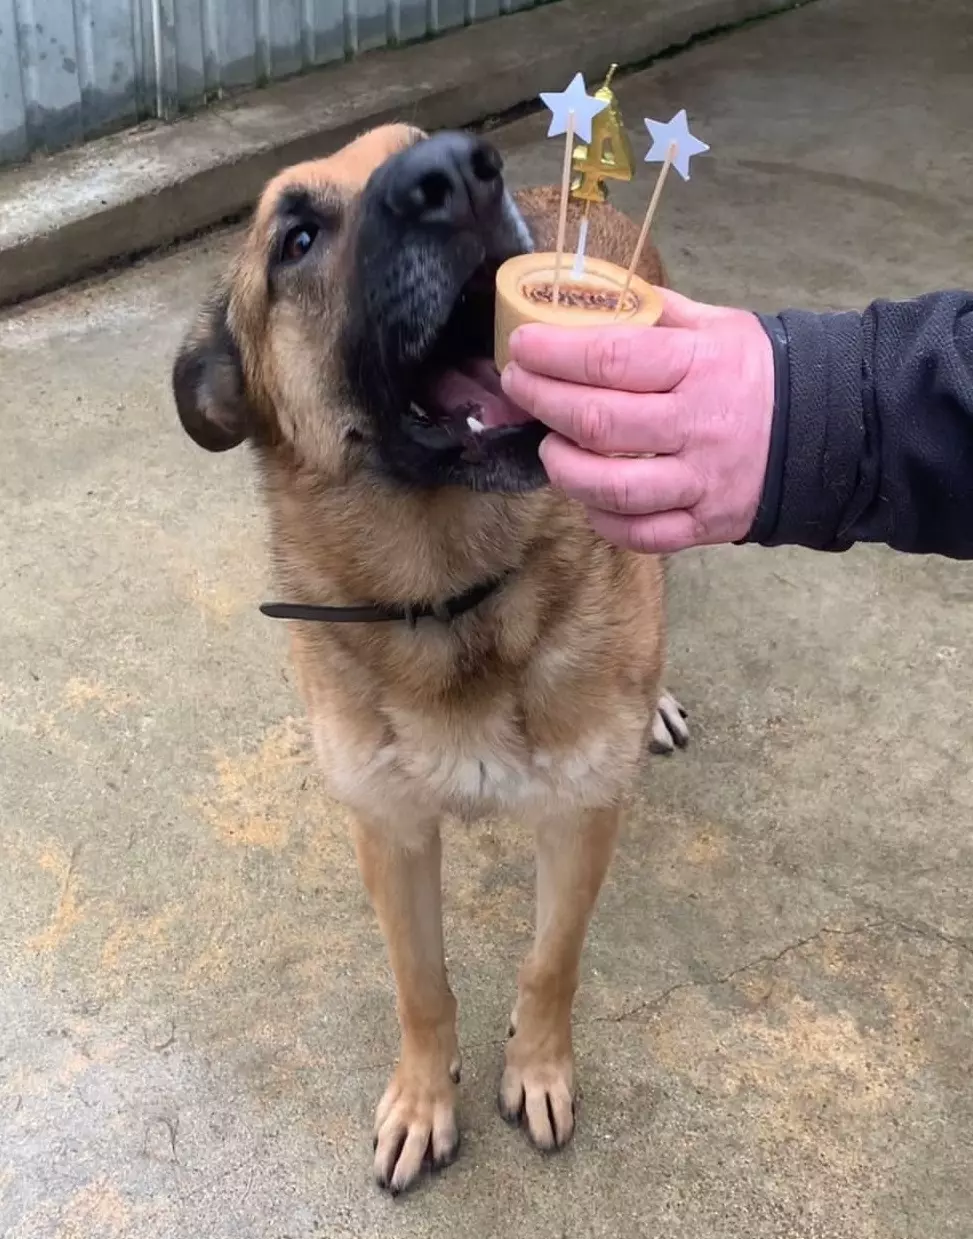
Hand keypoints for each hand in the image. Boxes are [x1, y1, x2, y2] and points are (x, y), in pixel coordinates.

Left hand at [500, 289, 774, 553]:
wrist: (833, 426)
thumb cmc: (758, 372)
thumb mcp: (717, 325)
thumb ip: (654, 314)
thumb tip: (591, 299)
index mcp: (699, 366)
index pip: (612, 358)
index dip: (554, 354)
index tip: (520, 347)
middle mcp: (699, 426)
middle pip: (599, 423)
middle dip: (544, 403)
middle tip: (519, 388)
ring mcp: (702, 482)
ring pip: (613, 488)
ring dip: (564, 468)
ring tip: (550, 448)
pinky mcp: (706, 525)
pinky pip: (641, 534)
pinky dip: (603, 520)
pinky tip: (587, 497)